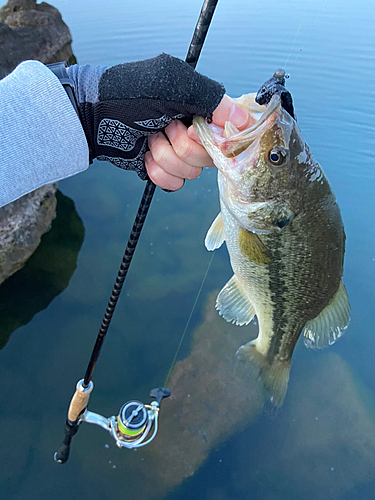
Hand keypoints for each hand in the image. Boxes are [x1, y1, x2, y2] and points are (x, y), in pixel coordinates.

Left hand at [67, 54, 224, 178]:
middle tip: (163, 126)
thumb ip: (211, 98)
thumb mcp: (172, 84)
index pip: (228, 134)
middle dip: (181, 145)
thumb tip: (246, 120)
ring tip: (148, 137)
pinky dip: (157, 172)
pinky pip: (175, 184)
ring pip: (191, 172)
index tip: (193, 127)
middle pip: (210, 157)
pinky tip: (144, 157)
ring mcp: (179, 152)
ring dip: (165, 157)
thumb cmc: (129, 94)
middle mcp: (195, 131)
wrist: (93, 118)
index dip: (211, 137)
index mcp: (202, 108)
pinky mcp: (164, 169)